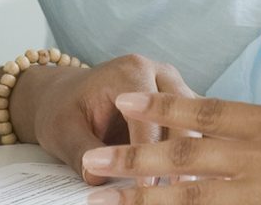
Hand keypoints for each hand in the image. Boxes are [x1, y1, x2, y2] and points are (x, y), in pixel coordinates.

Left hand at [15, 53, 196, 183]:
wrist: (66, 97)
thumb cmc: (64, 110)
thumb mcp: (63, 130)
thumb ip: (81, 151)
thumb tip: (98, 179)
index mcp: (132, 71)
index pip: (149, 117)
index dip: (147, 154)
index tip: (145, 186)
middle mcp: (161, 74)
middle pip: (182, 119)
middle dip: (179, 158)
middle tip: (173, 190)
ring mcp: (177, 89)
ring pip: (197, 127)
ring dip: (194, 160)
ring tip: (184, 189)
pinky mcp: (183, 107)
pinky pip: (196, 132)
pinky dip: (196, 157)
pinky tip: (191, 182)